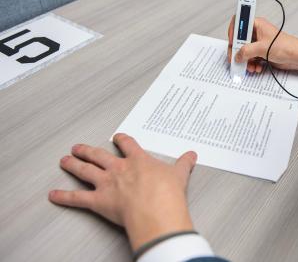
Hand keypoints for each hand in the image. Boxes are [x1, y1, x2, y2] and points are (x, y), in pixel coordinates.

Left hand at [49, 133, 196, 251]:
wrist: (156, 211)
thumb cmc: (167, 194)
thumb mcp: (179, 175)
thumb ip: (184, 164)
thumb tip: (192, 156)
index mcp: (138, 161)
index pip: (127, 145)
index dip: (121, 140)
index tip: (118, 137)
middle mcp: (119, 169)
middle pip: (99, 155)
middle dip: (88, 150)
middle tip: (79, 147)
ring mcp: (107, 184)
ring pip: (85, 170)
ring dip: (73, 165)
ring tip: (65, 160)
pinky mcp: (98, 201)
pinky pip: (77, 198)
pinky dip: (64, 197)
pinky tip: (54, 195)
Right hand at [227, 16, 297, 72]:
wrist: (297, 57)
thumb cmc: (286, 46)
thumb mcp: (262, 48)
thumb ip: (246, 51)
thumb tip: (236, 55)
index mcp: (256, 24)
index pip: (239, 22)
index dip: (232, 31)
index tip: (231, 41)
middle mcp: (256, 32)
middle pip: (239, 40)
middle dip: (237, 51)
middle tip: (235, 58)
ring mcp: (258, 43)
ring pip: (244, 51)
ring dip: (245, 60)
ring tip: (250, 66)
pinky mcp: (261, 52)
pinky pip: (250, 58)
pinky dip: (251, 64)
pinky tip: (257, 67)